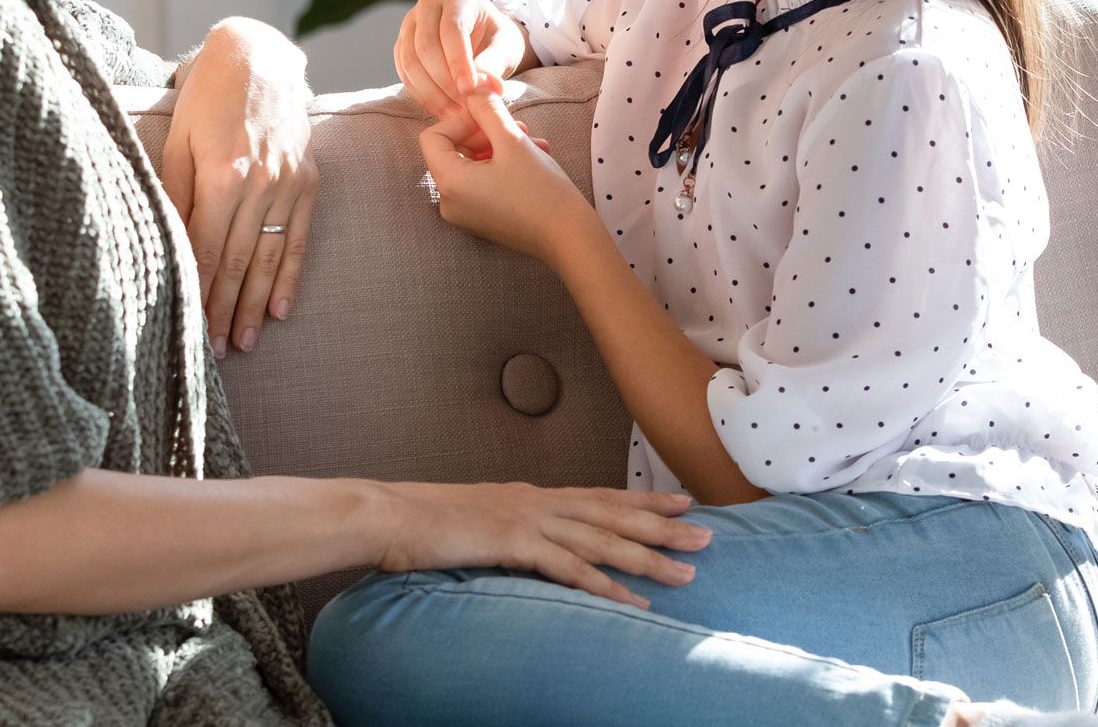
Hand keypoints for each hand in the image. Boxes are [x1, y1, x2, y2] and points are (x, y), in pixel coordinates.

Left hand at [160, 19, 316, 357]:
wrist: (259, 55)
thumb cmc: (206, 95)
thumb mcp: (179, 138)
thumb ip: (175, 192)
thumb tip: (168, 245)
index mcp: (223, 173)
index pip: (207, 248)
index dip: (197, 292)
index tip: (186, 328)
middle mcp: (262, 181)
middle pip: (239, 260)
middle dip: (224, 309)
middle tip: (213, 351)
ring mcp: (290, 181)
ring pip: (270, 255)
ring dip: (255, 303)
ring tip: (241, 341)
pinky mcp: (308, 179)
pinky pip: (299, 236)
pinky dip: (290, 275)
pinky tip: (280, 309)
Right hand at [374, 480, 710, 609]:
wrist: (389, 515)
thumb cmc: (424, 523)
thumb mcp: (478, 520)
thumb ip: (510, 529)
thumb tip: (529, 544)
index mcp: (531, 494)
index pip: (599, 496)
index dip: (643, 500)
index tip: (682, 503)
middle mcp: (538, 500)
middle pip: (613, 514)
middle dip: (663, 526)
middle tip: (708, 535)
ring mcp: (527, 518)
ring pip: (602, 540)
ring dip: (648, 558)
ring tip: (687, 572)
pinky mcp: (514, 542)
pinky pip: (569, 569)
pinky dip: (606, 586)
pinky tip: (634, 602)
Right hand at [395, 0, 530, 133]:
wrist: (484, 41)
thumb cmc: (498, 41)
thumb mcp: (507, 48)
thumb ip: (496, 62)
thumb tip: (483, 84)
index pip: (452, 30)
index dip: (458, 63)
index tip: (469, 91)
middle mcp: (429, 4)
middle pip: (426, 46)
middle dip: (444, 82)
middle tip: (464, 107)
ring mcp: (411, 24)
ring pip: (410, 61)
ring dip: (431, 92)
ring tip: (455, 113)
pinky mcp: (402, 44)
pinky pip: (404, 72)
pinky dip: (421, 94)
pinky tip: (441, 109)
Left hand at [417, 85, 590, 263]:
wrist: (570, 238)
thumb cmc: (541, 191)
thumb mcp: (512, 139)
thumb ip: (487, 109)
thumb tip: (472, 86)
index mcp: (449, 183)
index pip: (433, 137)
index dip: (461, 120)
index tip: (491, 116)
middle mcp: (449, 203)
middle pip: (453, 151)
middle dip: (485, 132)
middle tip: (516, 125)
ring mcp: (465, 214)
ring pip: (472, 165)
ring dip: (500, 146)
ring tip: (532, 141)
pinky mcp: (483, 220)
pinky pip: (483, 183)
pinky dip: (503, 166)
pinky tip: (535, 158)